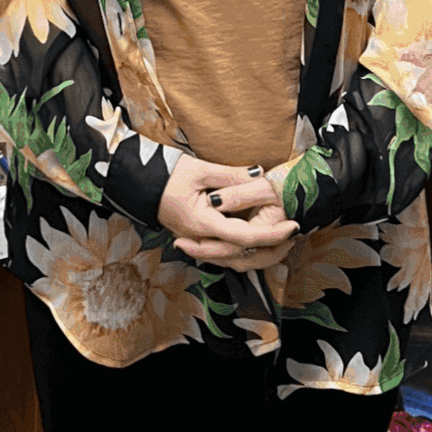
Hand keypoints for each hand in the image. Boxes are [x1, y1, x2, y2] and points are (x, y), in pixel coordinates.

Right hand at [158, 156, 299, 272]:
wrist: (138, 182)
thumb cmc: (165, 174)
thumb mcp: (200, 169)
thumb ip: (231, 175)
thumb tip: (260, 174)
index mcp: (202, 224)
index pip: (244, 238)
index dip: (271, 234)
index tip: (293, 225)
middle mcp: (200, 240)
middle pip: (242, 258)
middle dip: (272, 249)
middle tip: (294, 235)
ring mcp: (197, 242)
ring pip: (234, 261)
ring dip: (259, 254)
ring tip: (282, 240)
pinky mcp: (197, 240)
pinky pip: (224, 254)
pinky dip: (244, 251)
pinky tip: (257, 240)